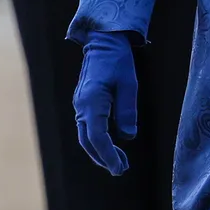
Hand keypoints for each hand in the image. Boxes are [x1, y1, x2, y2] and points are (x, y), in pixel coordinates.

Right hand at [73, 31, 137, 175]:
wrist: (103, 41)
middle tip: (121, 169)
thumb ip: (127, 110)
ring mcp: (79, 104)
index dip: (108, 155)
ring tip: (119, 161)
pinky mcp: (82, 102)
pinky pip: (87, 127)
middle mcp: (81, 105)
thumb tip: (128, 137)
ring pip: (86, 136)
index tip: (119, 168)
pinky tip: (111, 144)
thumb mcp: (129, 83)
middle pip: (88, 141)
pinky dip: (97, 140)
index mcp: (92, 101)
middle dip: (104, 158)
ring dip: (100, 151)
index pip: (98, 137)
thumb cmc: (118, 60)